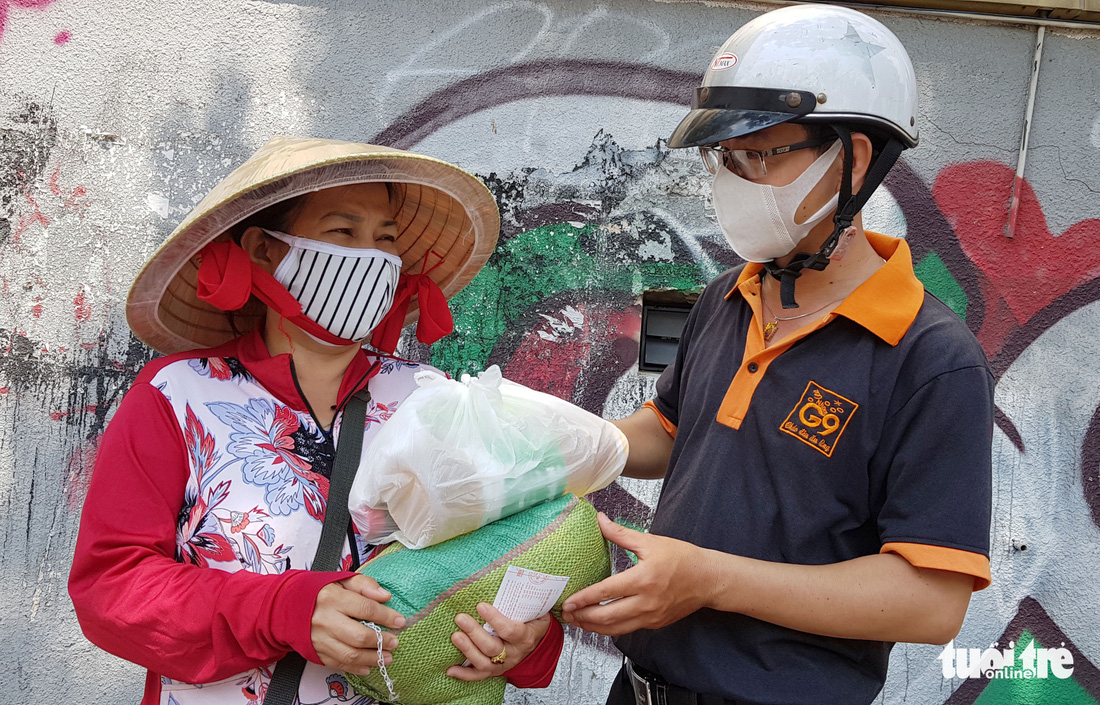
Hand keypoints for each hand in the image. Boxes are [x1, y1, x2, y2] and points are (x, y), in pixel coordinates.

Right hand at [311, 574, 405, 674]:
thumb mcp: (341, 580)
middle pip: (359, 636)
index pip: (365, 609)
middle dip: (381, 641)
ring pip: (350, 654)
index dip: (386, 616)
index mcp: (333, 599)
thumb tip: (385, 596)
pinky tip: (368, 666)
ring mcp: (320, 639)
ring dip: (372, 659)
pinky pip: (338, 663)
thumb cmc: (318, 592)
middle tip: (395, 642)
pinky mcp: (316, 652)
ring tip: (387, 657)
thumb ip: (364, 585)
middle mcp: (326, 621)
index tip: (400, 621)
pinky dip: (355, 668)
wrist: (287, 606)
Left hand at [446, 603, 551, 681]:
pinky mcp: (494, 671)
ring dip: (468, 650)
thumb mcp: (536, 611)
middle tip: (460, 618)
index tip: (480, 606)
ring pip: (484, 662)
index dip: (495, 619)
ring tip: (455, 636)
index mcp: (525, 637)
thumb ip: (524, 600)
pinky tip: (450, 669)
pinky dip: (464, 674)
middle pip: (493, 647)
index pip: (510, 630)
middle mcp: (514, 653)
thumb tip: (508, 577)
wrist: (538, 643)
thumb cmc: (533, 621)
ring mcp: (504, 664)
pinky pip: (479, 676)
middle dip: (475, 633)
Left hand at [561, 512, 711, 635]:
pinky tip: (600, 623)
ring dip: (593, 627)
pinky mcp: (655, 624)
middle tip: (566, 614)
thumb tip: (600, 520)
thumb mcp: (650, 541)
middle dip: (583, 617)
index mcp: (643, 579)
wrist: (709, 579)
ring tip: (578, 621)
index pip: (606, 592)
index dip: (584, 598)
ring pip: (616, 629)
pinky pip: (628, 629)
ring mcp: (651, 616)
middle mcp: (646, 602)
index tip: (568, 601)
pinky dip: (611, 628)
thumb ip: (621, 534)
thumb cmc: (683, 558)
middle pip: (607, 617)